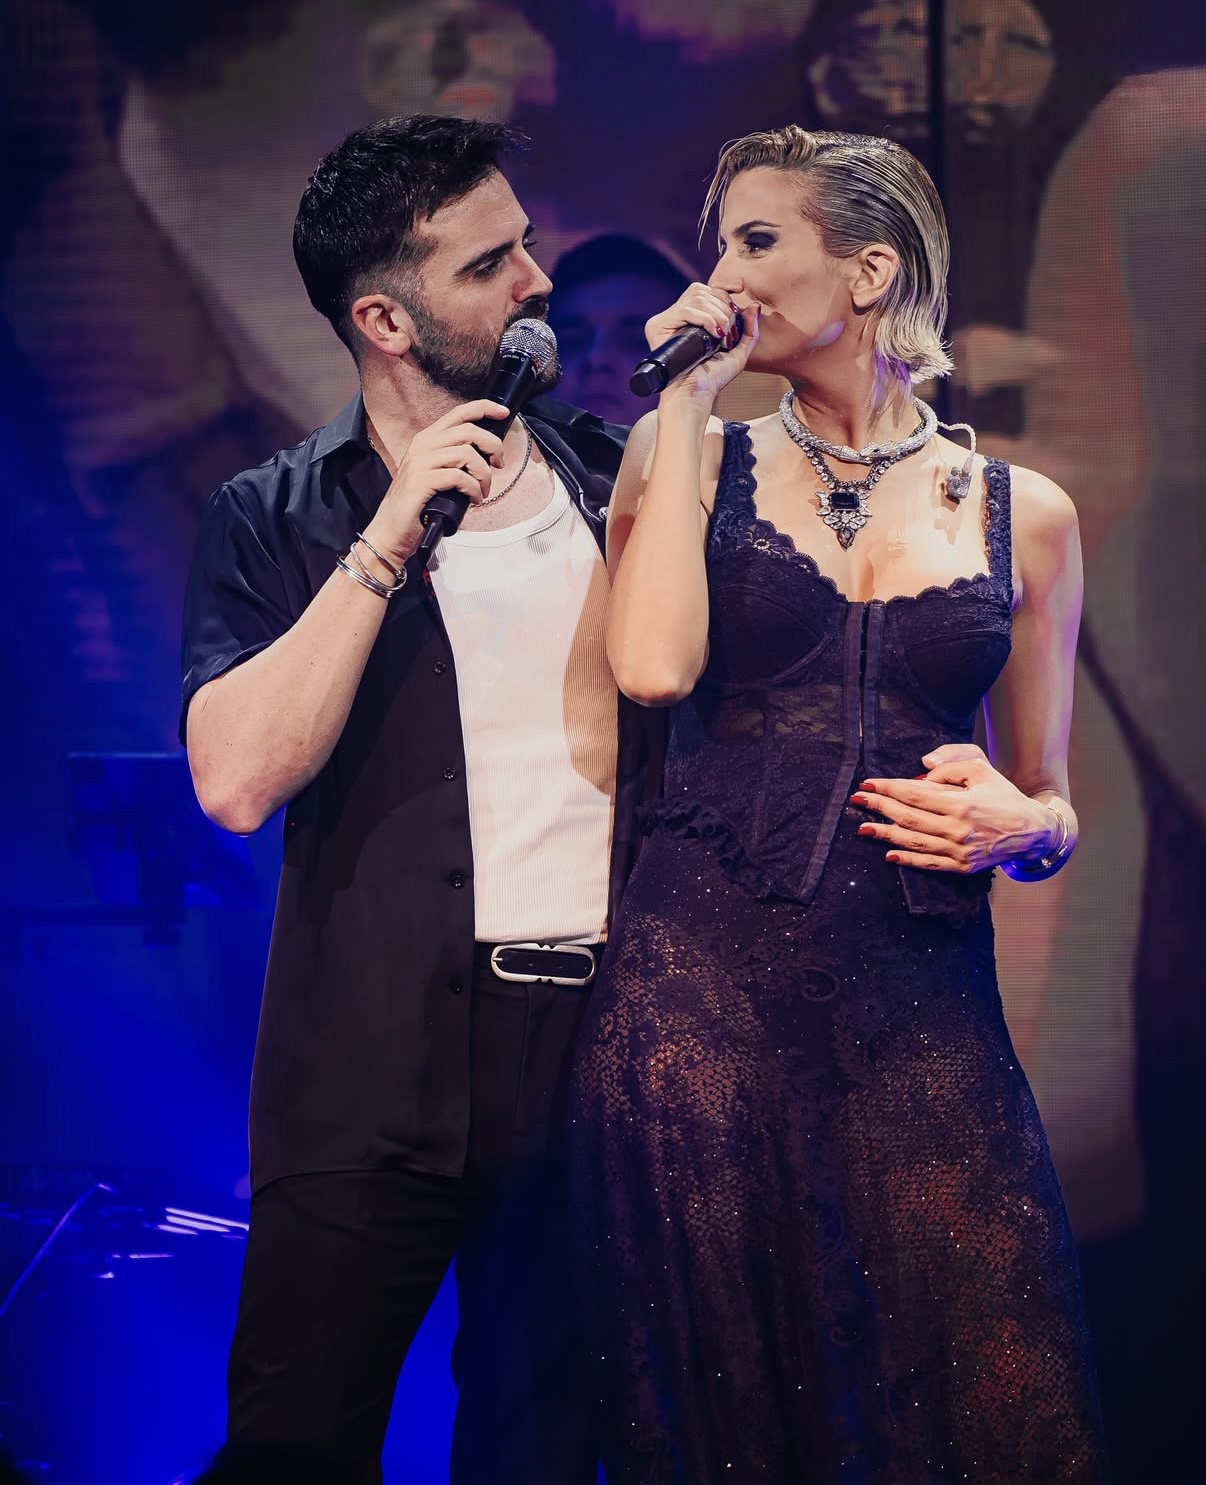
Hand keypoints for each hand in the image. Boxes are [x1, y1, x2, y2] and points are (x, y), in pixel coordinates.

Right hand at [360, 400, 508, 565]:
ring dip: (483, 473)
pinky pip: (459, 477)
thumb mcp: (436, 474)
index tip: (502, 413)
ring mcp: (420, 463)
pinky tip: (474, 500)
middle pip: (468, 430)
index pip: (458, 413)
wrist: (391, 531)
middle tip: (498, 464)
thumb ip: (455, 459)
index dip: (484, 408)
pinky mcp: (421, 482)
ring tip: (482, 490)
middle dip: (492, 446)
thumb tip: (487, 455)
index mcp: (427, 440)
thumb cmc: (418, 506)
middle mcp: (422, 446)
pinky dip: (474, 489)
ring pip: (466, 453)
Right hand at [645, 284, 760, 403]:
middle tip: (728, 334)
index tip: (733, 327)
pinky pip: (685, 310)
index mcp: (690, 318)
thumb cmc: (713, 379)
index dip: (725, 302)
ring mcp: (665, 320)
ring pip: (696, 297)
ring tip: (721, 336)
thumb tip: (754, 305)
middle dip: (723, 309)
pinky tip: (713, 334)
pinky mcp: (657, 326)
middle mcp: (676, 316)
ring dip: (716, 315)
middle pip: (702, 291)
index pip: (708, 292)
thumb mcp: (738, 353)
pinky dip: (704, 318)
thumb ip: (749, 330)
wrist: (695, 395)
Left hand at [850, 743, 1055, 873]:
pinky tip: (888, 854)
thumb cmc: (1003, 795)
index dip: (889, 788)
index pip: (916, 794)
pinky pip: (929, 864)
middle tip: (856, 801)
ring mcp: (959, 851)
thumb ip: (951, 766)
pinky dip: (908, 860)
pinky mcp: (962, 866)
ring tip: (863, 829)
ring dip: (886, 835)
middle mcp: (958, 829)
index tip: (868, 784)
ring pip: (915, 842)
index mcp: (962, 803)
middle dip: (880, 807)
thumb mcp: (982, 770)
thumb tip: (922, 770)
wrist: (1032, 830)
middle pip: (909, 818)